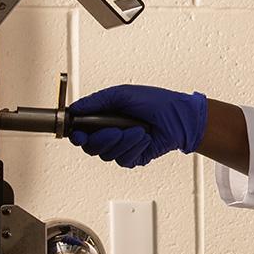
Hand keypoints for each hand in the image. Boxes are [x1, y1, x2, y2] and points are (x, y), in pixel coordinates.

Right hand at [68, 84, 207, 167]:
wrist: (179, 117)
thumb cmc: (155, 102)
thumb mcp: (122, 94)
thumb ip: (96, 102)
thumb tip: (75, 108)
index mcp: (104, 118)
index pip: (81, 132)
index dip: (77, 135)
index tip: (78, 135)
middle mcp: (110, 133)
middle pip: (90, 147)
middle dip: (102, 139)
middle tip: (115, 130)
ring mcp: (122, 147)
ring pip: (107, 154)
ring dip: (124, 141)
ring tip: (138, 129)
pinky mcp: (134, 157)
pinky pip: (124, 159)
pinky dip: (135, 147)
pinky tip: (145, 137)